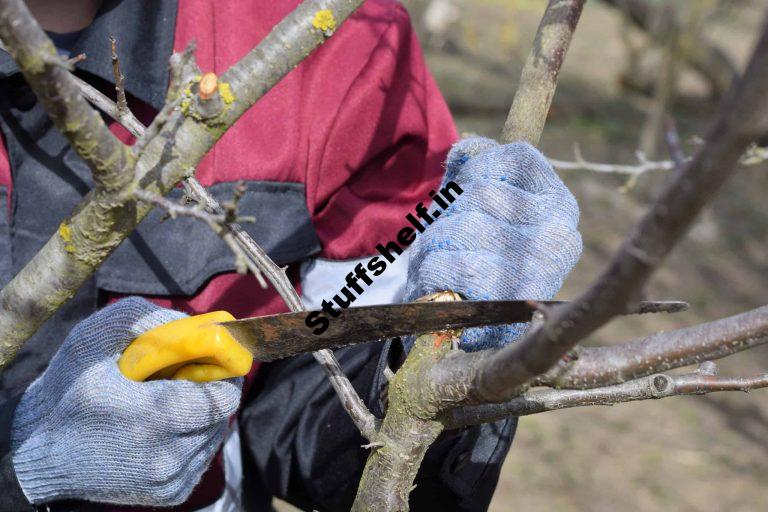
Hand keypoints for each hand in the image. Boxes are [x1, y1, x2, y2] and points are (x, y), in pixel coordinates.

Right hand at [11, 297, 242, 505]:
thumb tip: (197, 324)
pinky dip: (191, 439)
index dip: (220, 374)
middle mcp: (164, 456)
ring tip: (166, 404)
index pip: (222, 396)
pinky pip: (202, 457)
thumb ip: (145, 319)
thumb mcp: (93, 340)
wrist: (40, 450)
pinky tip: (162, 429)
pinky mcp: (170, 494)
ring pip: (215, 435)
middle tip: (185, 380)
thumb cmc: (69, 388)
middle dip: (210, 391)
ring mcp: (168, 480)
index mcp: (150, 416)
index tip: (206, 362)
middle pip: (222, 415)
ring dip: (202, 415)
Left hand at [405, 137, 581, 349]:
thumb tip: (467, 148)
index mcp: (560, 207)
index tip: (464, 193)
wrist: (471, 334)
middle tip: (448, 240)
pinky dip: (427, 272)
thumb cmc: (476, 259)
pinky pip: (443, 264)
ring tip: (443, 264)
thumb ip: (475, 168)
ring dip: (432, 245)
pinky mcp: (501, 299)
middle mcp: (560, 236)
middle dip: (448, 214)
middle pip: (480, 193)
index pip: (515, 157)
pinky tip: (440, 286)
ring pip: (457, 227)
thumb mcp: (479, 206)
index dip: (476, 169)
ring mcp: (535, 269)